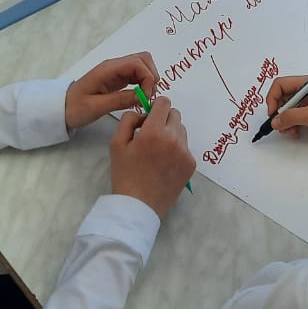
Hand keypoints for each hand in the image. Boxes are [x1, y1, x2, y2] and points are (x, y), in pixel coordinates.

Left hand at [65, 52, 160, 131]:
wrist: (62, 108)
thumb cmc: (75, 108)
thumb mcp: (96, 107)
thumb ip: (120, 100)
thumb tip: (143, 96)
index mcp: (108, 69)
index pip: (137, 62)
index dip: (148, 77)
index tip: (146, 97)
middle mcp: (114, 66)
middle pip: (143, 59)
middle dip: (151, 76)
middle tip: (147, 97)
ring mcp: (117, 71)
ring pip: (142, 66)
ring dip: (149, 80)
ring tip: (144, 98)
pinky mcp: (118, 79)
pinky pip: (137, 75)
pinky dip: (144, 83)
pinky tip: (140, 97)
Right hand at [109, 96, 195, 219]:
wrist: (139, 206)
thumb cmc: (125, 174)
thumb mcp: (116, 143)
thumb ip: (129, 120)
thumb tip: (143, 114)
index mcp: (154, 131)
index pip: (164, 102)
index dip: (156, 106)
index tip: (149, 117)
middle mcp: (173, 138)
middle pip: (175, 114)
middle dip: (163, 119)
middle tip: (152, 134)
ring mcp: (185, 152)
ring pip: (181, 130)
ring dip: (171, 133)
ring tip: (158, 151)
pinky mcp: (191, 164)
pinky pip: (185, 147)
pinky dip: (177, 150)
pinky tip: (165, 163)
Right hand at [265, 75, 307, 138]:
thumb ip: (291, 117)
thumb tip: (275, 121)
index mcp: (307, 83)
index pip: (280, 84)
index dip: (273, 98)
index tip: (273, 114)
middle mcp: (306, 89)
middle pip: (282, 96)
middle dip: (279, 112)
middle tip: (282, 126)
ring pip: (287, 107)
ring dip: (285, 120)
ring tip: (291, 131)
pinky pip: (294, 114)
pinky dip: (292, 123)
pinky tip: (297, 131)